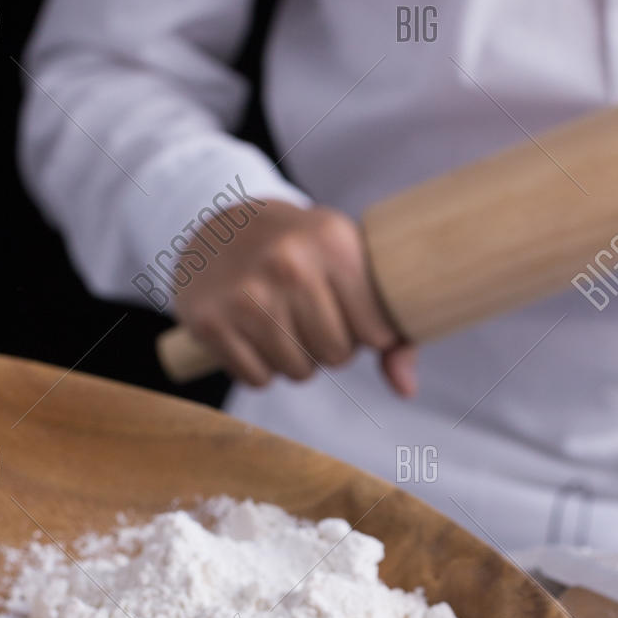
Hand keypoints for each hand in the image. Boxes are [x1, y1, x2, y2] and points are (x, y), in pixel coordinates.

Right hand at [176, 199, 416, 394]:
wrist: (217, 227)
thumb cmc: (300, 252)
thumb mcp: (347, 264)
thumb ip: (386, 328)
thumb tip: (406, 389)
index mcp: (332, 240)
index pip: (377, 332)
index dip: (366, 332)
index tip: (348, 309)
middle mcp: (289, 262)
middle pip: (337, 355)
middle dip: (329, 347)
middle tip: (309, 314)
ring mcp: (246, 293)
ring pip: (298, 372)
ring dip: (295, 359)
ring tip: (281, 321)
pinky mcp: (210, 322)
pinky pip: (258, 379)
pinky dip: (260, 367)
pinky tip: (251, 332)